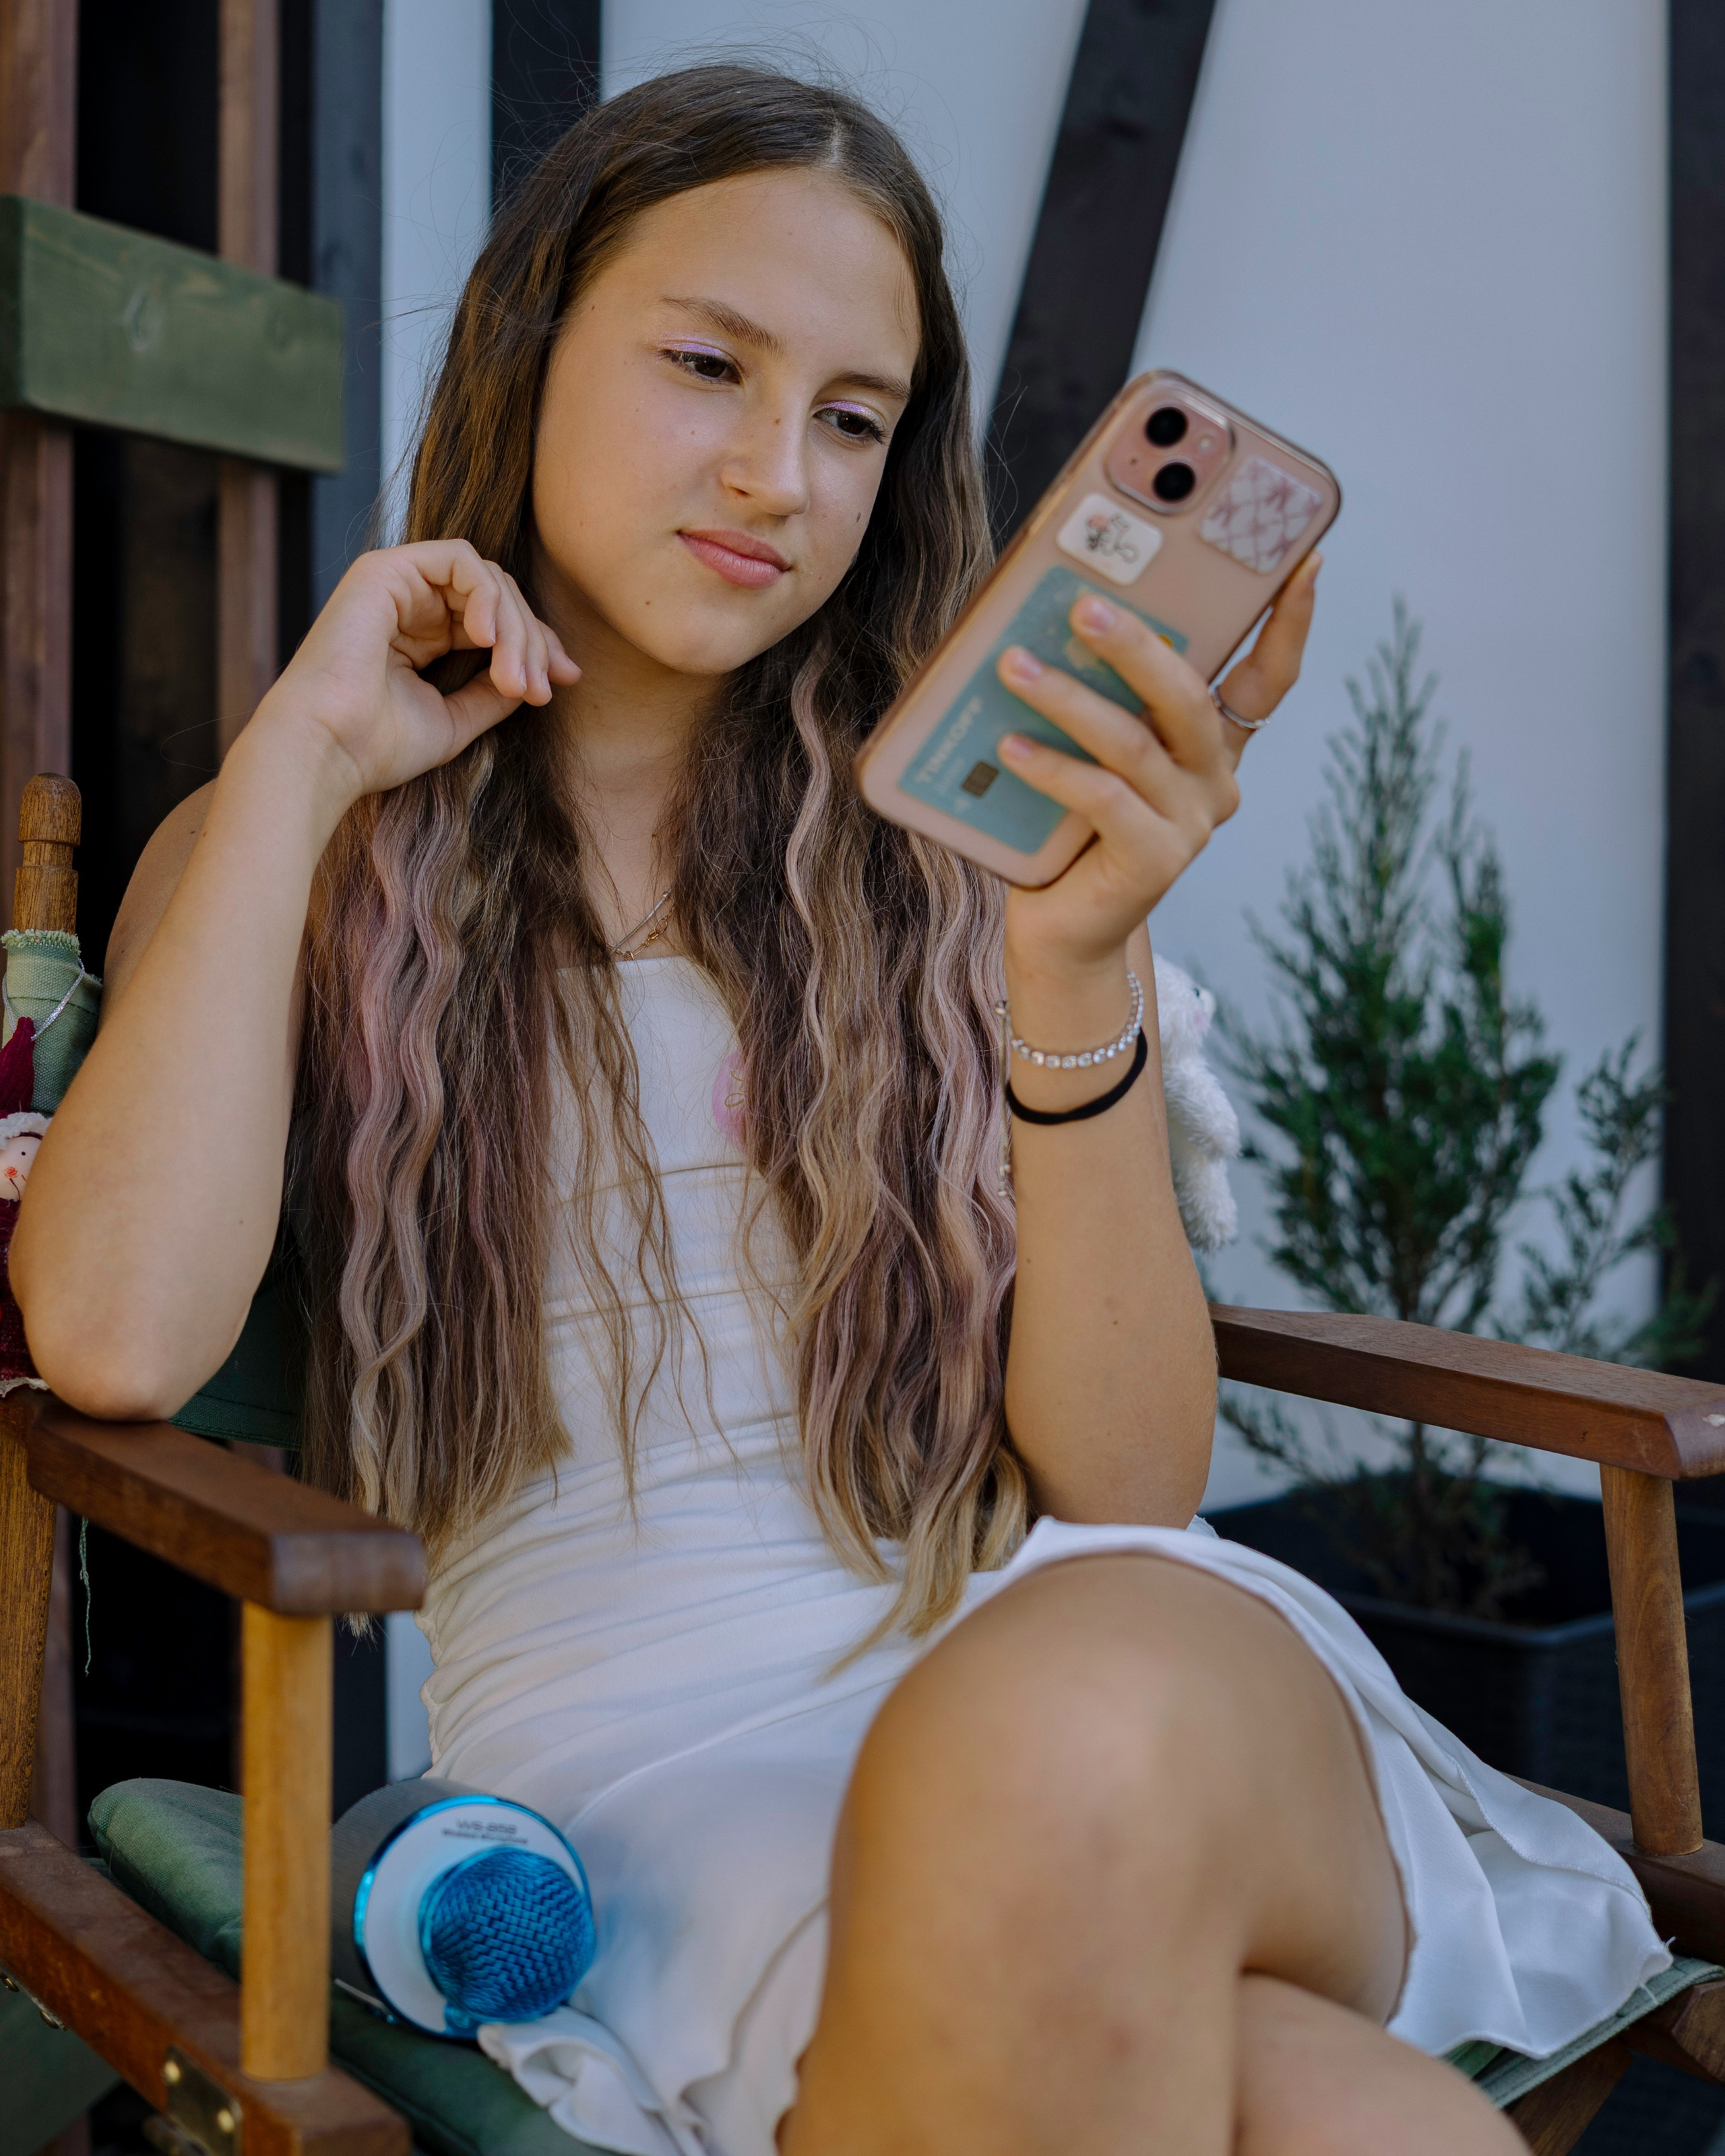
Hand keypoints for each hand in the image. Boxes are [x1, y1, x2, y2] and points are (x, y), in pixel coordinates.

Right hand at [252, 539, 580, 807]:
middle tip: (540, 689)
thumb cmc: (377, 746)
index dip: (538, 646)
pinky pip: (459, 559)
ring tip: (516, 680)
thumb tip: (538, 676)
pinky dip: (486, 594)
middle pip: (498, 597)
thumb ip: (494, 693)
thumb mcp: (456, 720)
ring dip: (514, 627)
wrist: (328, 750)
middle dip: (532, 641)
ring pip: (486, 578)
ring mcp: (397, 583)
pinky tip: (488, 638)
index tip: (565, 680)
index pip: (496, 622)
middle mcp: (410, 605)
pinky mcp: (385, 569)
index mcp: (422, 637)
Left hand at [996, 552, 1319, 973]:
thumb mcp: (1089, 748)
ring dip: (1068, 700)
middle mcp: (1213, 781)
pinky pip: (1103, 798)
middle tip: (1083, 607)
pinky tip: (1010, 747)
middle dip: (1137, 645)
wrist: (1061, 930)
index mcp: (1210, 745)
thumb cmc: (1066, 826)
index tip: (1305, 560)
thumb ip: (1098, 695)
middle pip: (1188, 697)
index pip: (1268, 678)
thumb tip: (1050, 615)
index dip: (1290, 623)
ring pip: (1134, 743)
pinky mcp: (1157, 862)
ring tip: (1014, 667)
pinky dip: (1053, 768)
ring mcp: (1190, 825)